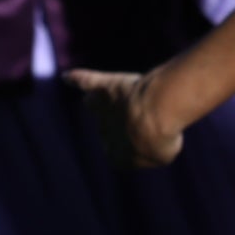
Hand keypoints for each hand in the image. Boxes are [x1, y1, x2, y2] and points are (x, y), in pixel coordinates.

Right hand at [68, 69, 184, 167]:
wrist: (155, 116)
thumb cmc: (162, 135)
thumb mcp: (166, 151)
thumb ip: (155, 145)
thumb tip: (149, 132)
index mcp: (116, 157)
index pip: (120, 153)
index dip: (136, 145)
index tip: (152, 138)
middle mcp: (105, 133)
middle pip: (109, 125)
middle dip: (123, 121)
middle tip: (146, 114)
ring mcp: (103, 109)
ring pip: (95, 104)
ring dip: (98, 102)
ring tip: (107, 97)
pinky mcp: (105, 87)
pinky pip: (86, 81)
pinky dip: (77, 79)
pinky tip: (67, 77)